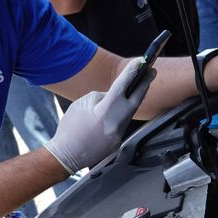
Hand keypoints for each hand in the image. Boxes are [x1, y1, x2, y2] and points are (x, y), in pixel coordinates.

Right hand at [44, 58, 155, 173]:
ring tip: (139, 86)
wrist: (65, 156)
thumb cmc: (70, 128)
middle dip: (145, 83)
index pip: (122, 86)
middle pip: (137, 99)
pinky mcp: (118, 142)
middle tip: (152, 71)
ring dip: (134, 98)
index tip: (140, 62)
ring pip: (130, 112)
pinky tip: (119, 110)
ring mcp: (119, 134)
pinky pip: (123, 123)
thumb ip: (101, 96)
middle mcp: (115, 123)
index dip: (132, 72)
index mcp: (105, 111)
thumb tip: (114, 95)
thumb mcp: (82, 104)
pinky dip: (122, 114)